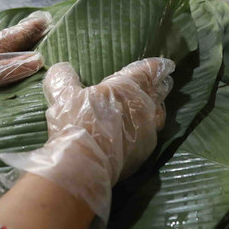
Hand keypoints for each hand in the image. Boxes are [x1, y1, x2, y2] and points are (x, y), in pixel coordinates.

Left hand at [0, 11, 51, 129]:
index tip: (48, 19)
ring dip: (21, 50)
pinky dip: (11, 64)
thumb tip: (38, 60)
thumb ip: (8, 69)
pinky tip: (16, 71)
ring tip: (38, 48)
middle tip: (49, 30)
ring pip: (5, 53)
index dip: (32, 29)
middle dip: (30, 37)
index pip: (16, 35)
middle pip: (12, 42)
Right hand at [0, 57, 174, 220]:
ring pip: (158, 115)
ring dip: (157, 108)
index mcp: (127, 88)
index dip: (157, 66)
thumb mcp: (62, 95)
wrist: (85, 164)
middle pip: (158, 92)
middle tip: (165, 81)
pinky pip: (150, 136)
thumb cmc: (76, 123)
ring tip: (155, 106)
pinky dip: (147, 131)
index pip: (148, 71)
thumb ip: (63, 77)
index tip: (166, 64)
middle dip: (161, 85)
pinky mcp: (144, 153)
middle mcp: (143, 107)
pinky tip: (140, 133)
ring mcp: (147, 131)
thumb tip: (62, 68)